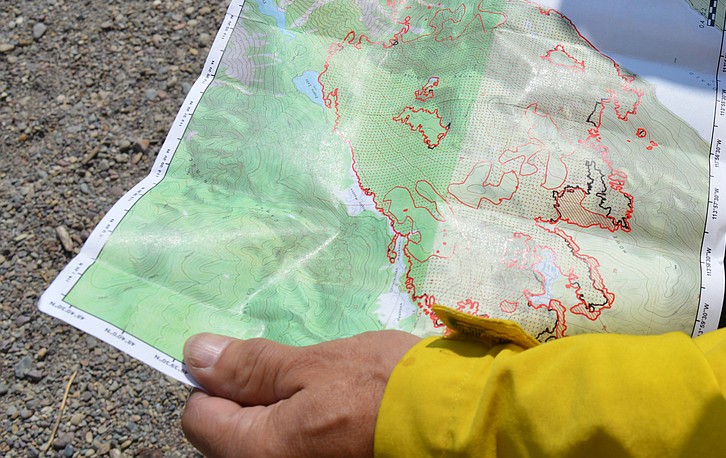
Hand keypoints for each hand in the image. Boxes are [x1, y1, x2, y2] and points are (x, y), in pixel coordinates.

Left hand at [181, 330, 421, 457]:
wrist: (453, 420)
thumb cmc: (383, 386)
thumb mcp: (316, 364)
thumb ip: (252, 365)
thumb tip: (196, 354)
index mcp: (255, 452)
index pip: (199, 416)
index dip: (220, 381)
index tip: (258, 362)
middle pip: (230, 435)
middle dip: (254, 400)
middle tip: (303, 376)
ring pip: (265, 442)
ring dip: (284, 413)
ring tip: (328, 394)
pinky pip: (296, 450)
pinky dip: (308, 429)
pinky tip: (341, 414)